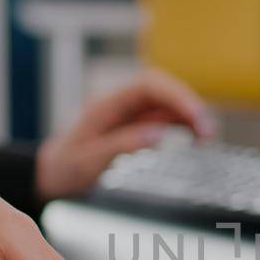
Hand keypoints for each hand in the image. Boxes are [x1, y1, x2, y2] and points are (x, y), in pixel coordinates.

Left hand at [34, 69, 214, 200]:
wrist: (51, 173)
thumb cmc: (65, 167)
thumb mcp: (88, 162)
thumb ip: (122, 145)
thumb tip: (159, 135)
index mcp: (107, 105)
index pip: (148, 86)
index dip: (176, 96)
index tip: (195, 115)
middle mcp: (122, 103)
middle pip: (163, 90)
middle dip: (188, 105)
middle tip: (208, 131)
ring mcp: (130, 113)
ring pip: (167, 103)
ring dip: (190, 115)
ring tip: (207, 137)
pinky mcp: (137, 125)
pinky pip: (165, 117)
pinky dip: (184, 124)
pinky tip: (197, 137)